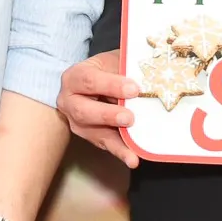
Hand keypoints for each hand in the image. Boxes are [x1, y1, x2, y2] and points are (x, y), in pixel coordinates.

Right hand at [58, 51, 140, 167]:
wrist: (99, 80)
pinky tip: (132, 159)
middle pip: (84, 111)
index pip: (89, 81)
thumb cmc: (108, 68)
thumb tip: (152, 75)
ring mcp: (77, 122)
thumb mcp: (115, 61)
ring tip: (132, 150)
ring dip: (115, 140)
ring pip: (92, 132)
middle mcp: (69, 101)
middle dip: (108, 115)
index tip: (134, 89)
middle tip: (129, 118)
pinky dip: (120, 152)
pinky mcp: (90, 136)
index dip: (111, 85)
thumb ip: (126, 68)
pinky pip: (105, 145)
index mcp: (75, 77)